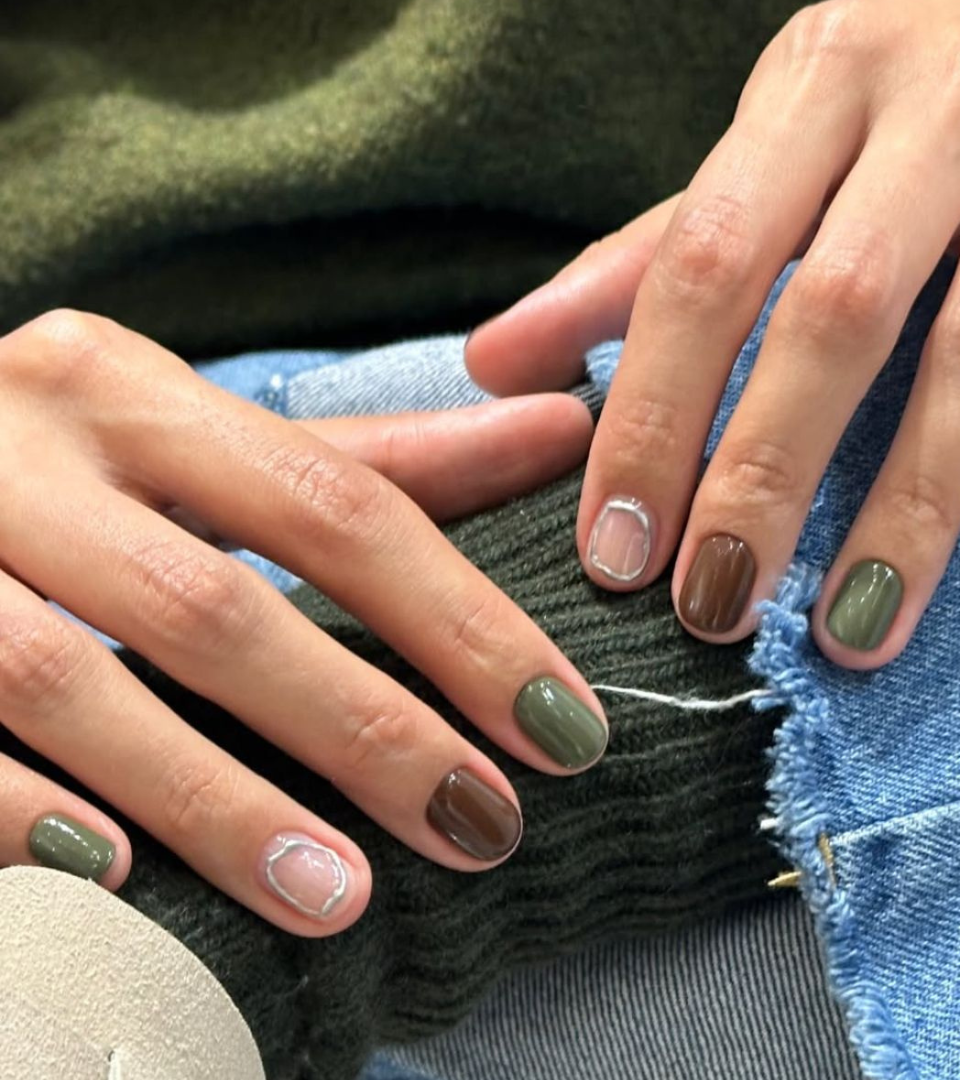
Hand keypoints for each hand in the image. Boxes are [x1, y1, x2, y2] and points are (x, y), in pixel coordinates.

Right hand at [0, 309, 604, 935]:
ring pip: (69, 685)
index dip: (459, 620)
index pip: (337, 502)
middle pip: (213, 605)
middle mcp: (19, 452)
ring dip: (213, 801)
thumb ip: (381, 456)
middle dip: (360, 728)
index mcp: (128, 392)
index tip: (562, 723)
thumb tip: (560, 430)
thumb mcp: (211, 435)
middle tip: (480, 823)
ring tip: (341, 896)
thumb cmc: (75, 463)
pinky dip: (22, 814)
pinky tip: (116, 881)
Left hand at [467, 0, 959, 667]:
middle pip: (835, 315)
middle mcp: (935, 102)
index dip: (654, 418)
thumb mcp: (761, 150)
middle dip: (765, 479)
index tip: (617, 554)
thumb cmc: (888, 99)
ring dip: (911, 504)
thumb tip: (493, 362)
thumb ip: (638, 262)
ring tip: (852, 632)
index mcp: (810, 87)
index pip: (703, 266)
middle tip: (714, 609)